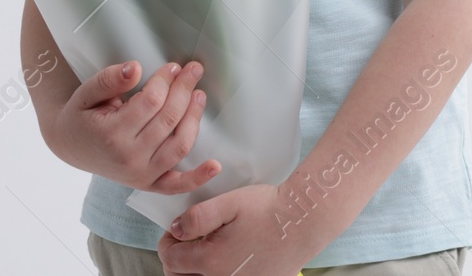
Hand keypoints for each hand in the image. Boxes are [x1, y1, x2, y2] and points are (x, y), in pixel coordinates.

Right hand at [45, 59, 220, 193]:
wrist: (70, 145)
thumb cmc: (81, 115)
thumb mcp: (86, 92)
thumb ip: (109, 79)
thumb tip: (136, 68)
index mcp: (111, 134)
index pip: (150, 102)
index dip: (165, 80)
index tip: (172, 66)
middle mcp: (128, 159)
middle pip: (168, 119)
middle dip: (184, 90)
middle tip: (193, 69)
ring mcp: (141, 175)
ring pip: (179, 145)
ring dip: (194, 118)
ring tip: (200, 94)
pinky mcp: (148, 184)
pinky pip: (177, 185)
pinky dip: (198, 178)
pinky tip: (216, 165)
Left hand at [157, 182, 317, 275]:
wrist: (304, 221)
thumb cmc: (269, 209)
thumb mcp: (228, 203)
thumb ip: (197, 217)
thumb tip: (176, 230)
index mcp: (211, 261)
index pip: (170, 260)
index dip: (167, 242)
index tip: (176, 229)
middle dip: (177, 260)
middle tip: (186, 241)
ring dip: (195, 270)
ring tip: (206, 248)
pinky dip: (219, 273)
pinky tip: (228, 256)